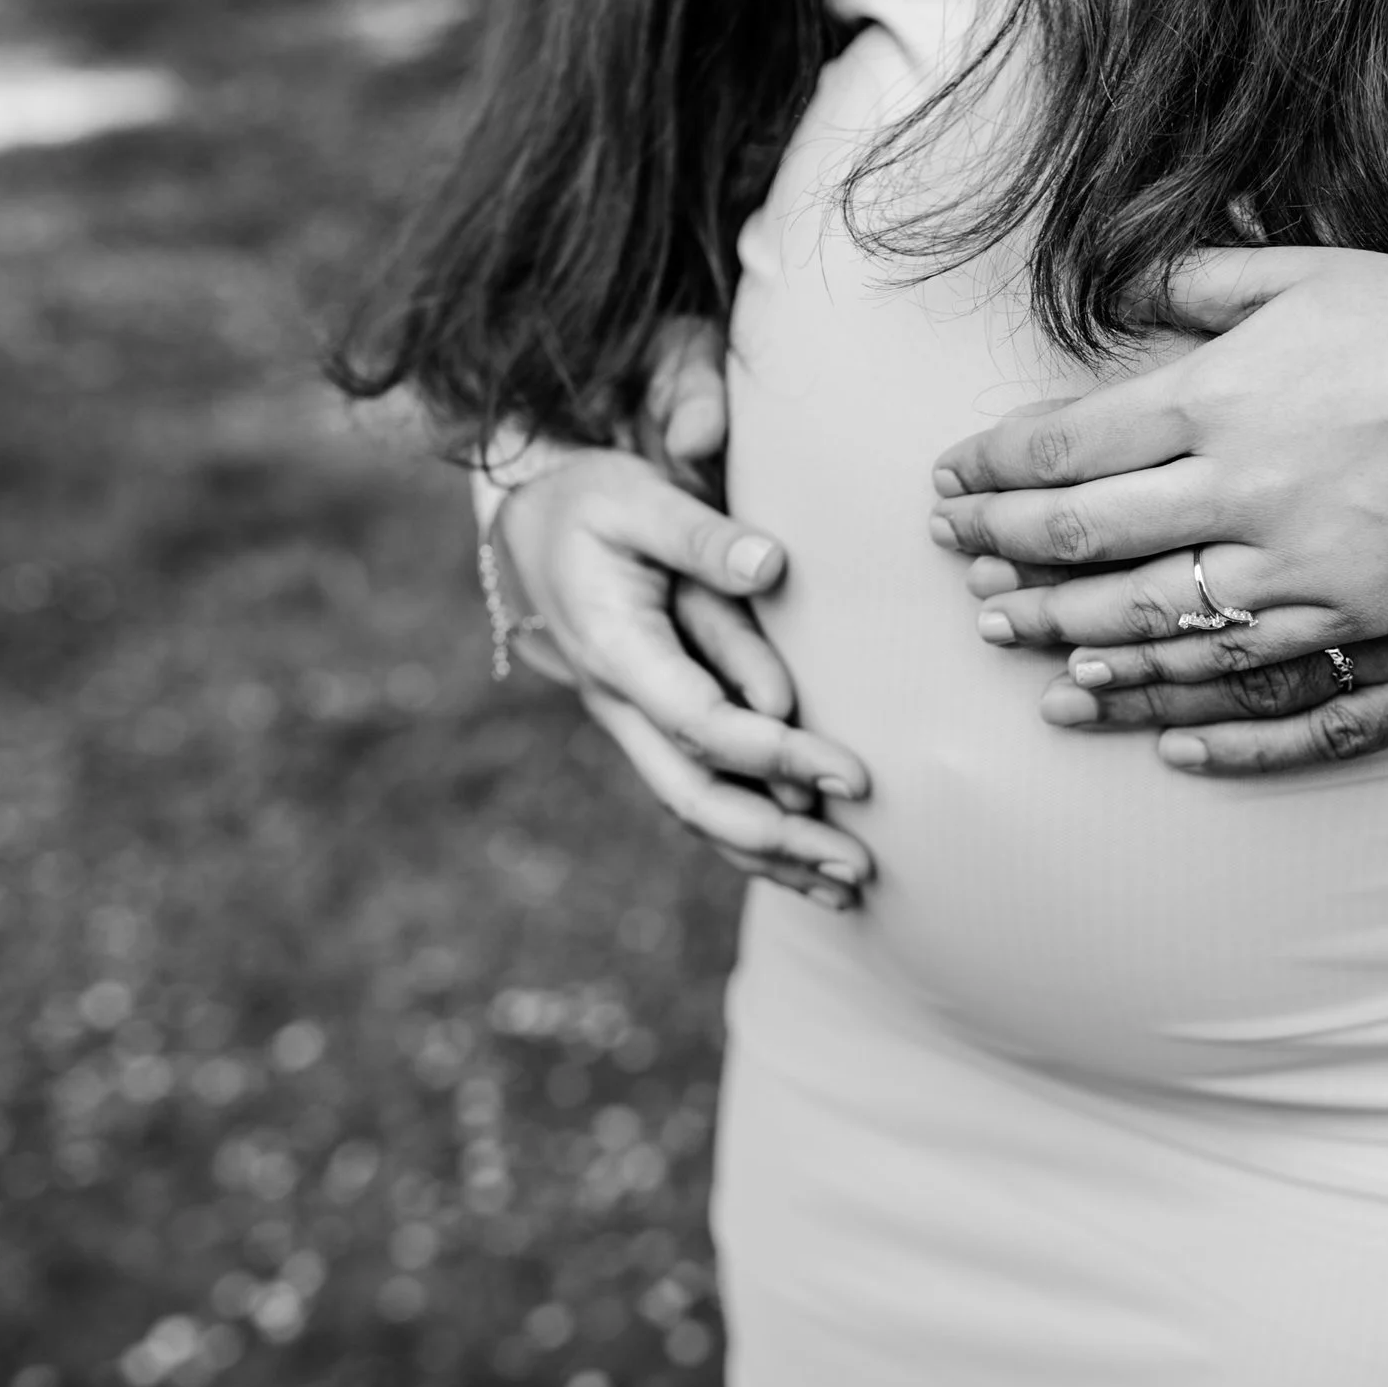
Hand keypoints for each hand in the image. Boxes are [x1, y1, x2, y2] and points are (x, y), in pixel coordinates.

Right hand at [497, 339, 873, 907]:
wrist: (528, 531)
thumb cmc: (591, 506)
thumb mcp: (636, 499)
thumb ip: (699, 534)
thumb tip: (771, 565)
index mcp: (616, 652)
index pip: (701, 724)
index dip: (775, 756)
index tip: (851, 775)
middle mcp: (621, 706)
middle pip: (695, 796)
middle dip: (777, 840)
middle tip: (859, 863)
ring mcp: (636, 727)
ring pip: (697, 810)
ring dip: (771, 856)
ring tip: (850, 887)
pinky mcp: (658, 729)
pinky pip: (702, 795)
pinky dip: (754, 839)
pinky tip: (809, 866)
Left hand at [927, 238, 1387, 678]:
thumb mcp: (1303, 274)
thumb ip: (1201, 282)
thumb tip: (1129, 288)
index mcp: (1214, 394)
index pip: (1063, 444)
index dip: (993, 466)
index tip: (952, 476)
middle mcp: (1238, 482)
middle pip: (1080, 533)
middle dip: (999, 544)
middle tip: (952, 552)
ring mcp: (1292, 558)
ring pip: (1140, 610)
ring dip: (1057, 621)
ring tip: (1002, 627)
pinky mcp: (1346, 611)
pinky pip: (1229, 661)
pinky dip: (1158, 678)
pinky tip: (1109, 684)